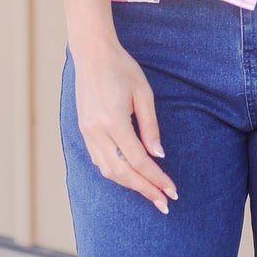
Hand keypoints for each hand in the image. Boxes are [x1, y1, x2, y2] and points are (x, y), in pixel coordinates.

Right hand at [72, 38, 178, 213]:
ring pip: (108, 170)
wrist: (91, 54)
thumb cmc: (121, 68)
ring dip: (130, 186)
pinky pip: (99, 160)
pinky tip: (130, 177)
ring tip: (150, 193)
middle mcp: (97, 132)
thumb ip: (150, 127)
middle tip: (164, 203)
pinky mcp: (83, 131)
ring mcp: (87, 133)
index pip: (139, 161)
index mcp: (113, 122)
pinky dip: (115, 173)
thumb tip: (158, 155)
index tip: (172, 191)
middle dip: (145, 190)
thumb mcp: (144, 94)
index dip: (157, 179)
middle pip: (123, 173)